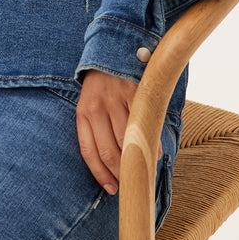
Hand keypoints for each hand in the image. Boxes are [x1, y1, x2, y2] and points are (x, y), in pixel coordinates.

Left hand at [76, 69, 159, 192]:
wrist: (112, 50)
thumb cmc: (101, 86)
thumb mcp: (90, 104)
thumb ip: (97, 129)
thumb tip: (111, 166)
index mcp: (83, 112)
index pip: (89, 152)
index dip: (100, 174)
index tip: (111, 189)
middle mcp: (97, 107)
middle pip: (109, 151)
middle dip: (120, 172)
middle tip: (131, 183)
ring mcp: (116, 100)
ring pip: (127, 140)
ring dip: (137, 160)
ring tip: (144, 170)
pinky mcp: (135, 92)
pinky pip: (144, 124)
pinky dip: (152, 143)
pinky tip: (155, 153)